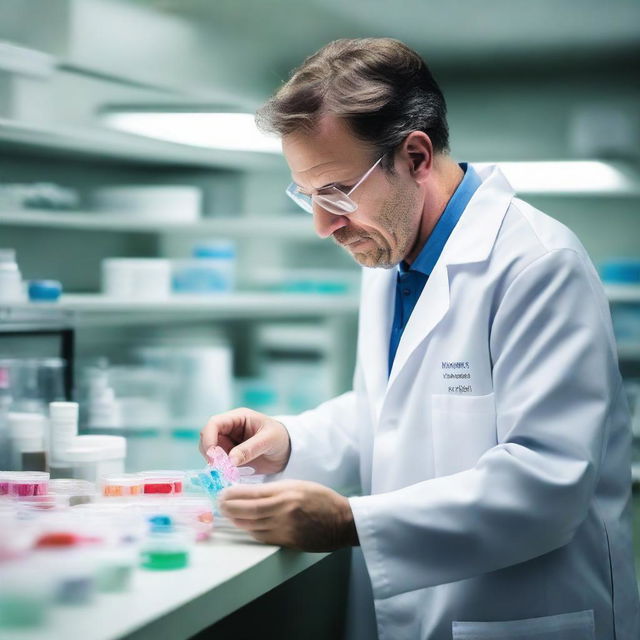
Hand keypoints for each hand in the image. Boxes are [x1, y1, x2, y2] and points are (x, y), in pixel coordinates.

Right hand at [200, 408, 290, 474]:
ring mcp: (228, 443)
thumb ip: (250, 449)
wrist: (288, 452)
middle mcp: (230, 429)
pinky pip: (218, 463)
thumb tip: (230, 461)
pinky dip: (220, 470)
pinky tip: (231, 475)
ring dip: (214, 463)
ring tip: (229, 472)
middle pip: (207, 438)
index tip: (213, 456)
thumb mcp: (269, 440)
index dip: (209, 438)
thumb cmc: (280, 438)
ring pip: (210, 452)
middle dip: (210, 453)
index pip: (214, 423)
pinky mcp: (230, 456)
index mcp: (238, 418)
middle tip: (220, 468)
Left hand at [218, 480, 358, 551]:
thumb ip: (275, 490)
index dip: (234, 495)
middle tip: (220, 504)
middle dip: (230, 508)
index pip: (252, 494)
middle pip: (248, 512)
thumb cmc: (321, 499)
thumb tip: (250, 493)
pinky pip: (262, 537)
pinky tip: (245, 525)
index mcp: (287, 493)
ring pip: (252, 526)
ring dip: (237, 520)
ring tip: (228, 514)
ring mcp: (285, 529)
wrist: (342, 522)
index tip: (223, 493)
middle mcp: (284, 511)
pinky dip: (250, 530)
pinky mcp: (287, 542)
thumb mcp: (298, 485)